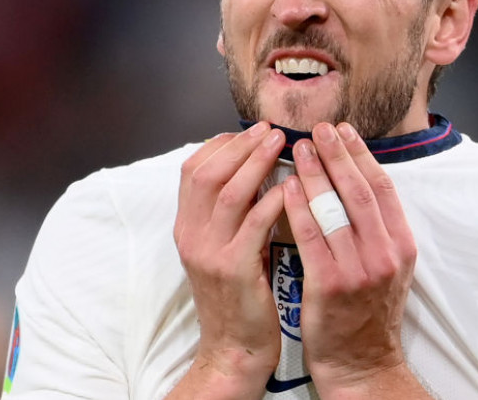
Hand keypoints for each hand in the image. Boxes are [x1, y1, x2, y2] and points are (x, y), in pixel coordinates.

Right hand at [170, 122, 286, 396]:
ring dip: (256, 161)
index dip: (221, 145)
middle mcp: (191, 235)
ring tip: (281, 143)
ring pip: (228, 191)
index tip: (250, 132)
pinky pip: (253, 224)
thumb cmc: (240, 295)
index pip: (193, 169)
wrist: (234, 348)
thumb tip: (256, 169)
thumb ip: (233, 213)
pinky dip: (272, 199)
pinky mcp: (234, 270)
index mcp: (187, 227)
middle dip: (240, 145)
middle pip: (207, 172)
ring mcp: (209, 252)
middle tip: (269, 129)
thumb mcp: (225, 247)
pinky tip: (291, 186)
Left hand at [283, 122, 420, 397]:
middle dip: (338, 154)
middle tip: (320, 127)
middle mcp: (384, 254)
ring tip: (298, 147)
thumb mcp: (389, 270)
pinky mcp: (329, 285)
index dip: (363, 156)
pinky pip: (310, 236)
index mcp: (401, 246)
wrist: (362, 366)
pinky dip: (298, 207)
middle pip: (359, 191)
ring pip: (334, 208)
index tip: (345, 131)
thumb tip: (358, 185)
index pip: (383, 189)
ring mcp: (358, 270)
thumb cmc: (368, 316)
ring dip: (315, 173)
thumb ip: (379, 232)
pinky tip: (285, 187)